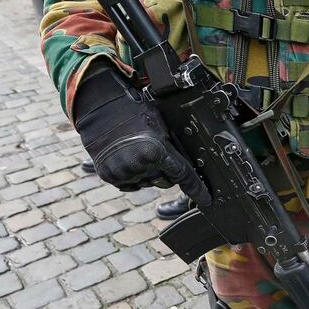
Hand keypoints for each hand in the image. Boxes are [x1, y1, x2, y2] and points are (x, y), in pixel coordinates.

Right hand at [73, 61, 208, 203]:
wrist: (102, 109)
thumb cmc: (136, 113)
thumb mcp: (163, 127)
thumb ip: (175, 149)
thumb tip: (192, 165)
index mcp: (156, 151)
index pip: (183, 175)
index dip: (197, 189)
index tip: (206, 199)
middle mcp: (139, 165)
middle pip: (166, 182)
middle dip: (166, 172)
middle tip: (156, 153)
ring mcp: (124, 172)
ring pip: (148, 183)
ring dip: (148, 173)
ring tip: (138, 151)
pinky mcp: (110, 176)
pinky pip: (131, 184)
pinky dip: (133, 176)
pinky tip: (128, 158)